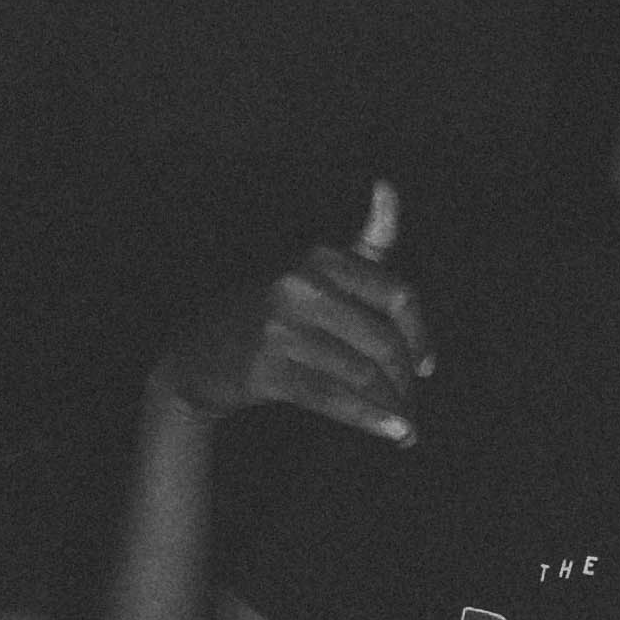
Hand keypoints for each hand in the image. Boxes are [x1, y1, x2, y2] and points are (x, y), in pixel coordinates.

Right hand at [152, 178, 428, 445]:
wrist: (193, 357)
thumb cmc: (266, 314)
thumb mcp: (310, 269)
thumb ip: (361, 241)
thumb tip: (388, 185)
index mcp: (319, 257)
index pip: (396, 295)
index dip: (420, 334)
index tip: (426, 366)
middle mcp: (299, 285)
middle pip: (381, 339)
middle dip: (404, 381)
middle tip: (412, 407)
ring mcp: (279, 327)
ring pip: (360, 373)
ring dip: (392, 407)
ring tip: (406, 430)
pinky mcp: (264, 369)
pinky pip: (332, 399)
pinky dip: (369, 420)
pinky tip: (393, 434)